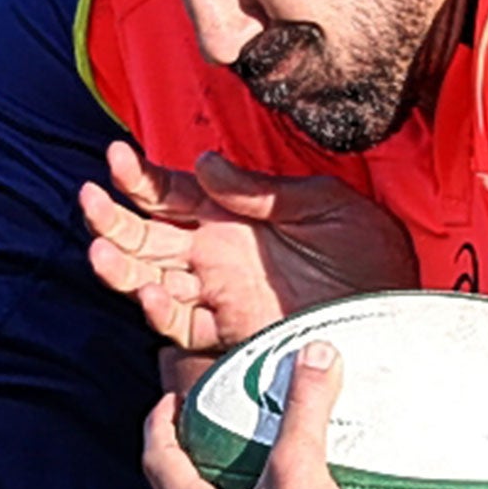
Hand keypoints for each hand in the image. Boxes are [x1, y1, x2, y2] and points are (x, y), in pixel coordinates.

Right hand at [81, 141, 416, 351]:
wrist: (399, 307)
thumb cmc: (371, 250)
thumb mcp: (325, 203)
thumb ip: (261, 189)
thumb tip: (202, 165)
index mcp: (236, 216)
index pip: (172, 194)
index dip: (140, 177)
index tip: (115, 157)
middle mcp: (220, 255)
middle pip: (147, 238)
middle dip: (112, 220)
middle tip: (89, 200)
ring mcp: (221, 294)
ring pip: (152, 281)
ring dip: (121, 267)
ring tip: (102, 250)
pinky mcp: (233, 332)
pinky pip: (183, 325)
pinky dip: (159, 309)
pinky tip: (149, 291)